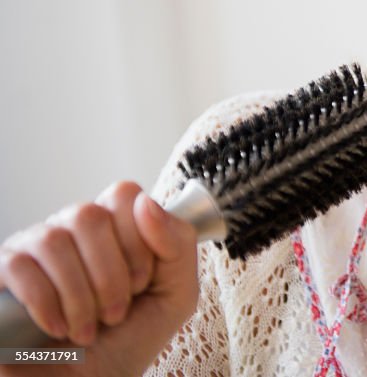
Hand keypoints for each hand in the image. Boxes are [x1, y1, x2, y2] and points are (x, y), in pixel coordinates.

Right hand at [0, 182, 198, 376]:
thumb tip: (146, 202)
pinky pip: (19, 266)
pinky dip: (47, 303)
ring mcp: (30, 250)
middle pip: (89, 214)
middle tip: (115, 314)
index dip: (138, 239)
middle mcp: (68, 231)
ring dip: (80, 295)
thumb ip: (178, 245)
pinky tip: (58, 329)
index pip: (123, 194)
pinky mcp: (1, 275)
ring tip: (86, 330)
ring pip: (55, 240)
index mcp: (111, 229)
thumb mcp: (174, 295)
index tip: (141, 284)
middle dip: (110, 273)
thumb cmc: (126, 343)